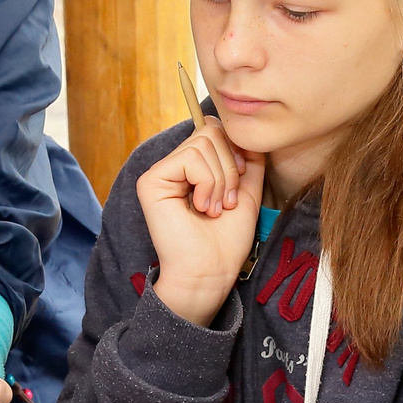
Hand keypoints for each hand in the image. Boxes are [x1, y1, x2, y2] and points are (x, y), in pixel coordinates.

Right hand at [136, 118, 264, 326]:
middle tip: (225, 203)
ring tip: (214, 209)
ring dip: (220, 180)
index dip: (235, 153)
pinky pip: (191, 158)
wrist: (210, 271)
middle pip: (211, 133)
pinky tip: (201, 208)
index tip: (239, 186)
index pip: (215, 131)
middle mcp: (173, 167)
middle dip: (230, 169)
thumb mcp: (247, 193)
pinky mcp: (151, 181)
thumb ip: (250, 162)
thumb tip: (248, 135)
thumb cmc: (226, 240)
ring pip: (202, 143)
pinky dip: (207, 183)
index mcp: (192, 169)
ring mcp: (160, 172)